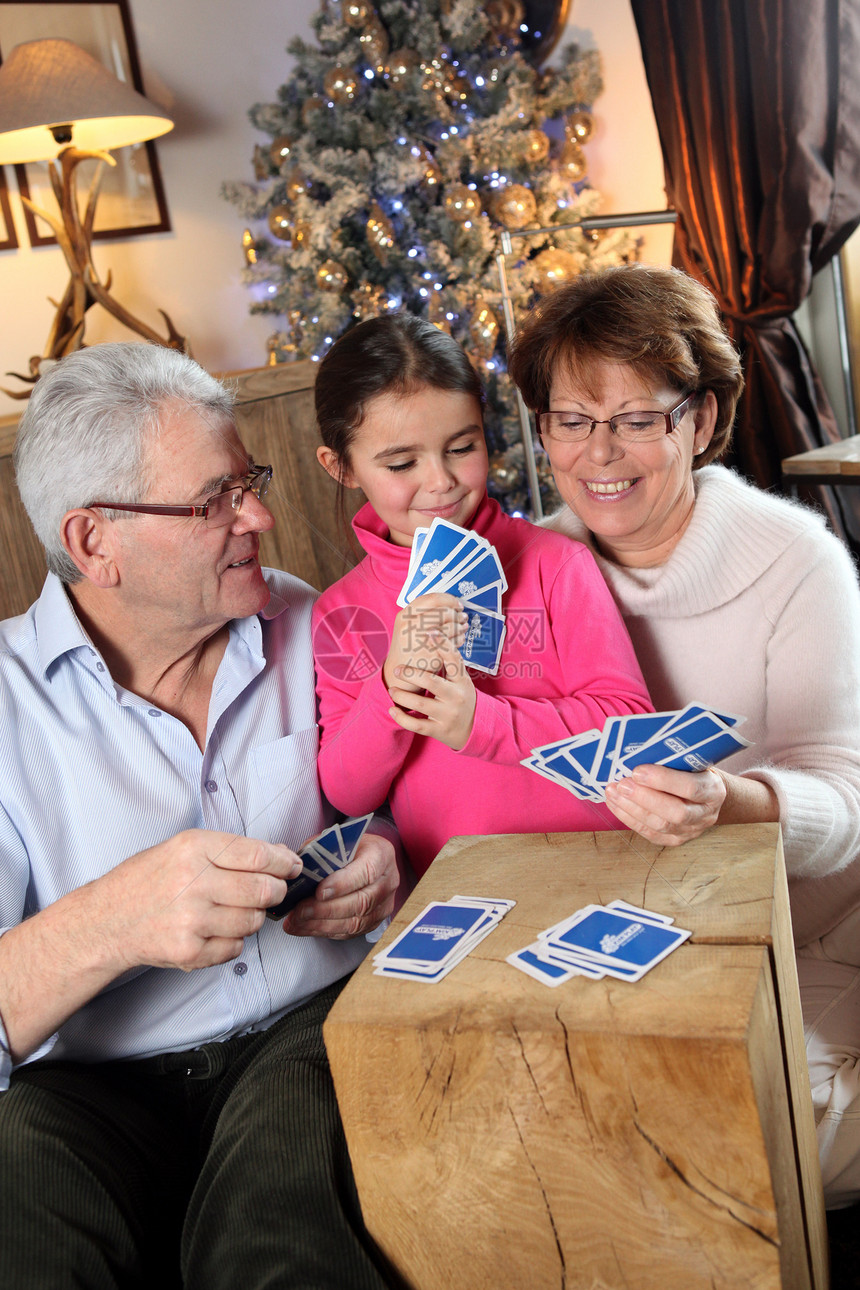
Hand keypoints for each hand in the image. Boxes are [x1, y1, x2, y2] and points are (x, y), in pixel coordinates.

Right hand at [99, 829, 302, 972]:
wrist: (106, 920)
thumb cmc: (147, 880)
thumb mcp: (182, 848)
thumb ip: (230, 851)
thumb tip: (281, 856)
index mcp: (193, 848)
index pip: (259, 854)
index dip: (284, 862)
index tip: (292, 866)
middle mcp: (193, 882)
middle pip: (264, 890)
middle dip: (276, 891)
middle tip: (270, 891)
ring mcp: (191, 920)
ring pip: (254, 921)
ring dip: (253, 917)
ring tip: (231, 910)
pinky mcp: (188, 952)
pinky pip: (235, 948)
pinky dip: (232, 941)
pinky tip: (212, 930)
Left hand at [281, 832, 400, 938]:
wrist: (362, 858)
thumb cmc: (347, 848)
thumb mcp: (334, 840)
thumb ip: (319, 852)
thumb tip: (297, 871)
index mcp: (381, 854)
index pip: (366, 872)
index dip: (343, 884)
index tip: (319, 891)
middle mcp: (387, 881)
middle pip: (361, 902)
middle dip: (326, 909)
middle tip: (300, 910)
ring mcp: (383, 905)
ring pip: (355, 922)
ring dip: (321, 924)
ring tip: (297, 922)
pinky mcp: (374, 922)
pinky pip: (350, 932)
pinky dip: (324, 931)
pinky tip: (306, 927)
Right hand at [383, 593, 466, 693]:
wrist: (398, 670)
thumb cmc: (407, 645)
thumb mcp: (407, 624)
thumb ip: (423, 612)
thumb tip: (451, 604)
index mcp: (405, 615)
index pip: (433, 599)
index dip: (450, 600)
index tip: (457, 604)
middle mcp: (411, 626)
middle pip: (444, 612)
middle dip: (457, 615)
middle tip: (462, 617)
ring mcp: (420, 640)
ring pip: (450, 627)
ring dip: (460, 626)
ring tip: (462, 627)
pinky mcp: (430, 654)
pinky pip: (452, 643)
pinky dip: (459, 639)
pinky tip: (459, 639)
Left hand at [387, 631, 476, 750]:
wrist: (473, 729)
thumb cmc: (461, 698)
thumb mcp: (461, 681)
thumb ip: (450, 663)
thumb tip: (433, 632)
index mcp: (462, 682)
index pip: (454, 659)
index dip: (442, 644)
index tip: (429, 631)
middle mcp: (456, 697)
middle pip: (431, 681)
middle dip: (410, 674)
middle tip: (396, 669)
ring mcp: (447, 715)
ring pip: (420, 703)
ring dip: (401, 695)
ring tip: (392, 690)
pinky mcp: (438, 730)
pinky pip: (416, 725)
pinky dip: (401, 718)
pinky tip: (392, 710)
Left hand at [603, 764, 726, 845]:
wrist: (706, 795)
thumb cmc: (694, 772)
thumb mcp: (692, 762)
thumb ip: (673, 759)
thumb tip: (638, 751)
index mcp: (713, 790)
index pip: (690, 787)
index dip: (663, 780)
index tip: (638, 771)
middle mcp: (705, 814)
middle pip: (675, 812)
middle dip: (644, 798)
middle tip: (622, 784)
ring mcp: (691, 830)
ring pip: (660, 825)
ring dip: (631, 808)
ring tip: (613, 792)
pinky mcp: (674, 840)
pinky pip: (649, 833)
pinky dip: (629, 818)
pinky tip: (615, 803)